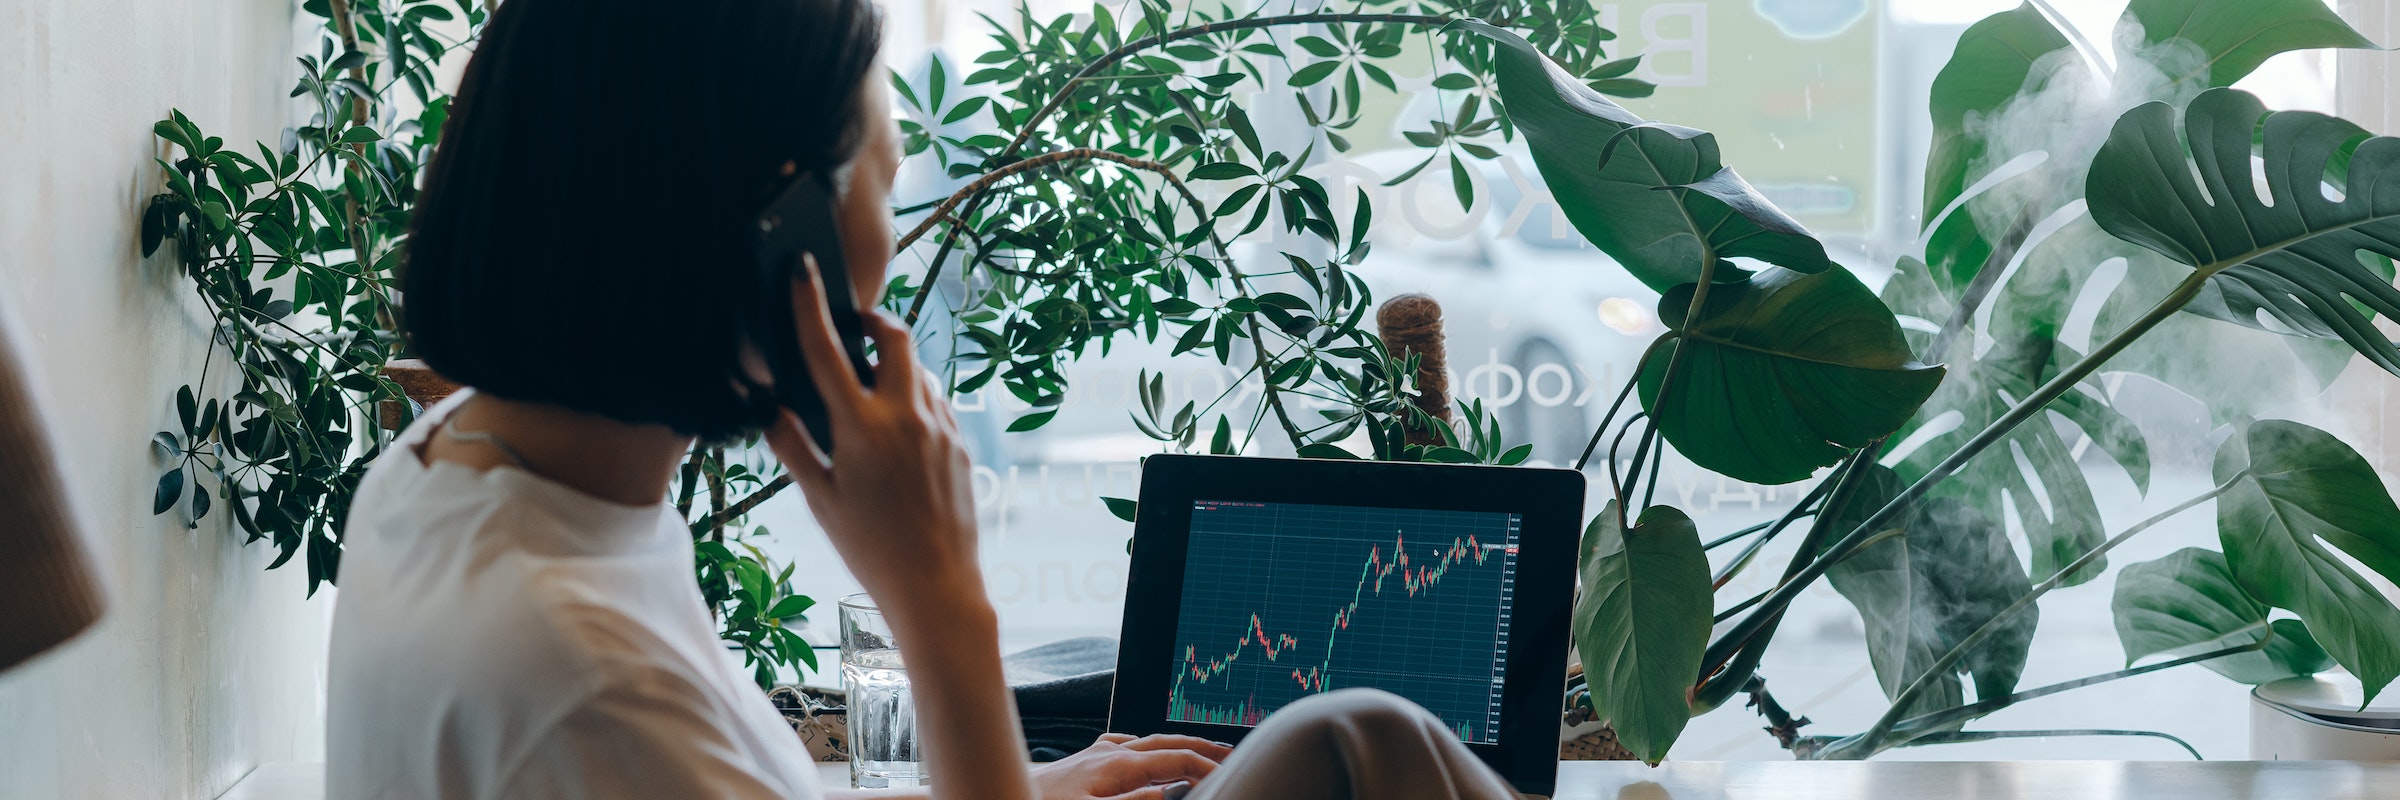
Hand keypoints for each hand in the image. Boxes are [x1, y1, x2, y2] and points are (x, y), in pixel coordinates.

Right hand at [766, 254, 981, 618]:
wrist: (937, 587)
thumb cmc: (871, 549)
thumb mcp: (819, 499)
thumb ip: (792, 446)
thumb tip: (771, 410)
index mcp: (862, 427)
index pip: (826, 350)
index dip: (809, 305)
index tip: (802, 270)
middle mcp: (907, 417)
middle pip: (897, 337)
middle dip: (875, 321)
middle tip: (856, 328)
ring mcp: (942, 428)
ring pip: (921, 372)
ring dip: (896, 368)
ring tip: (872, 394)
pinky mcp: (963, 445)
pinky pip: (937, 405)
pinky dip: (916, 401)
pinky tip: (899, 434)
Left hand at [1031, 734, 1233, 799]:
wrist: (1000, 794)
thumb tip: (1170, 791)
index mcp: (1118, 764)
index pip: (1175, 761)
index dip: (1206, 767)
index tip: (1231, 774)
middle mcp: (1109, 752)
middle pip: (1167, 744)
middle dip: (1201, 747)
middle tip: (1233, 751)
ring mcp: (1096, 753)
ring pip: (1149, 742)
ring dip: (1178, 745)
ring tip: (1201, 750)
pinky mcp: (1083, 760)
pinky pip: (1124, 746)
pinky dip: (1147, 747)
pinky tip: (1144, 751)